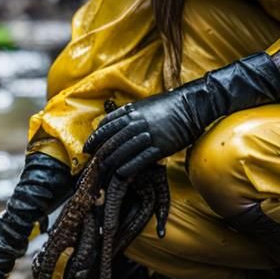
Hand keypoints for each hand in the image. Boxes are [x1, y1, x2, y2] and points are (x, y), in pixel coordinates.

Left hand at [83, 89, 197, 181]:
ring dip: (110, 162)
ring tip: (102, 170)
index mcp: (132, 111)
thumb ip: (130, 113)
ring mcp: (148, 135)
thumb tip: (115, 121)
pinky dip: (128, 167)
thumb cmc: (169, 104)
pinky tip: (120, 174)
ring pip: (123, 151)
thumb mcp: (145, 104)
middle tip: (91, 162)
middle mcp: (137, 123)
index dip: (95, 137)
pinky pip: (140, 160)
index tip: (88, 146)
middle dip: (99, 152)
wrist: (191, 106)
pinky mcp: (160, 147)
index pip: (106, 125)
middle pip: (111, 140)